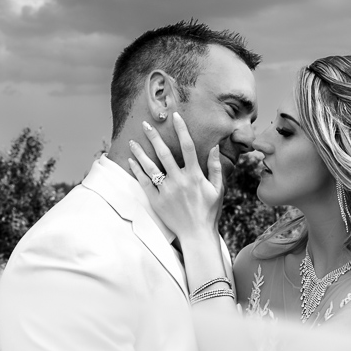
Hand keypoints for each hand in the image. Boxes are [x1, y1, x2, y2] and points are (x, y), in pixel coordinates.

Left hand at [127, 113, 223, 243]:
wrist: (197, 235)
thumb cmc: (209, 211)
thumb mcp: (218, 189)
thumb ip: (215, 167)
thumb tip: (215, 147)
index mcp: (195, 176)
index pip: (188, 146)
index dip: (181, 129)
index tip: (175, 116)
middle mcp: (179, 181)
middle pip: (164, 153)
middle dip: (154, 136)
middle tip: (146, 124)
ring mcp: (166, 191)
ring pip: (150, 167)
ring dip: (140, 153)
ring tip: (132, 141)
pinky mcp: (157, 201)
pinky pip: (145, 183)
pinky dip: (137, 171)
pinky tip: (131, 160)